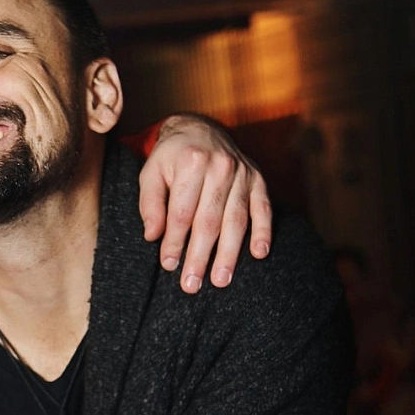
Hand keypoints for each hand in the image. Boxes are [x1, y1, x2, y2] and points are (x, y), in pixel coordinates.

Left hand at [138, 113, 272, 291]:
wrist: (201, 129)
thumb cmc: (171, 158)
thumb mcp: (151, 174)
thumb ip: (150, 204)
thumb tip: (152, 236)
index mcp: (191, 162)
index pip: (182, 211)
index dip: (175, 241)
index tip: (168, 265)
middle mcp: (220, 166)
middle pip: (209, 220)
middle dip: (200, 256)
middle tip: (191, 285)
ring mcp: (243, 173)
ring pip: (236, 220)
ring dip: (229, 254)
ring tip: (221, 280)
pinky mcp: (258, 179)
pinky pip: (264, 208)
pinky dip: (263, 231)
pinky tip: (259, 254)